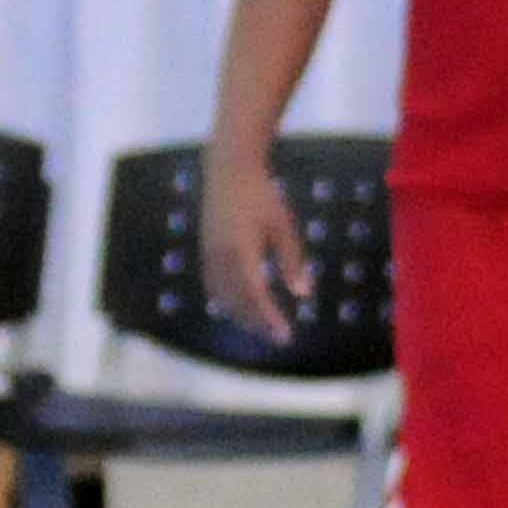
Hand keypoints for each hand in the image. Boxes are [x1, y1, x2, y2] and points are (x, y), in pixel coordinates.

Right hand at [202, 150, 313, 344]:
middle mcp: (220, 255)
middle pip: (237, 301)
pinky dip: (227, 301)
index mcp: (241, 250)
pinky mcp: (205, 249)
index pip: (255, 295)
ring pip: (222, 296)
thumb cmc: (262, 195)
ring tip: (263, 329)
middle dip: (257, 323)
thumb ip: (293, 260)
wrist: (228, 169)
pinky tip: (242, 309)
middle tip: (279, 338)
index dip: (269, 318)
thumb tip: (303, 293)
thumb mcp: (283, 226)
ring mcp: (209, 253)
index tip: (285, 335)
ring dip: (242, 316)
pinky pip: (213, 284)